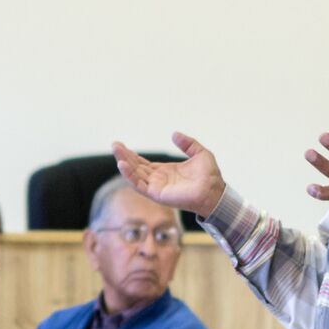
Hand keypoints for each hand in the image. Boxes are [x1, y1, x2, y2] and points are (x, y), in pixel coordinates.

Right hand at [111, 132, 226, 219]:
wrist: (214, 190)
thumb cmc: (210, 176)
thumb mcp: (200, 153)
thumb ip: (187, 143)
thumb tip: (174, 134)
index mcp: (165, 171)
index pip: (143, 163)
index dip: (132, 154)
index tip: (121, 145)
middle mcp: (158, 180)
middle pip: (135, 167)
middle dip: (124, 156)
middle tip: (114, 144)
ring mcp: (156, 187)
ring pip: (134, 174)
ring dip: (124, 163)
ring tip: (116, 150)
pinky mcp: (156, 194)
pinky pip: (139, 185)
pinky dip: (129, 175)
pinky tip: (122, 165)